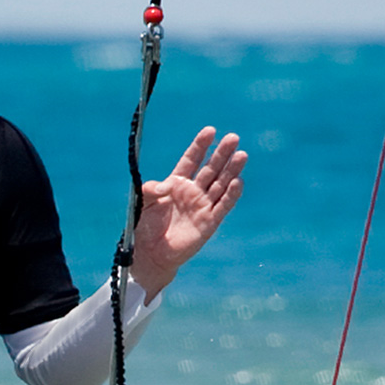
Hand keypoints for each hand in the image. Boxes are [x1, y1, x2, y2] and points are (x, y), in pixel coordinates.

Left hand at [128, 128, 245, 294]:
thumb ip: (151, 190)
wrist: (150, 254)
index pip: (192, 160)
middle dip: (222, 153)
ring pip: (221, 184)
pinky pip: (223, 206)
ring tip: (242, 155)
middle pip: (211, 169)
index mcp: (176, 183)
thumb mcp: (142, 203)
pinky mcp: (209, 223)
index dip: (201, 145)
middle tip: (233, 138)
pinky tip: (238, 181)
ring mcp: (202, 206)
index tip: (210, 131)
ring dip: (231, 170)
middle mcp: (192, 192)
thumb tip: (165, 185)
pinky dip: (231, 195)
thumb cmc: (144, 227)